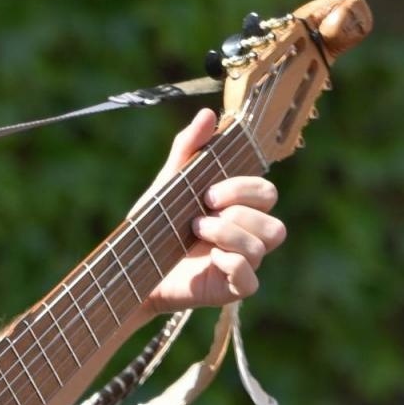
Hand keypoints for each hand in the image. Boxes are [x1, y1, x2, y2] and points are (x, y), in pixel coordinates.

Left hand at [143, 109, 284, 314]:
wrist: (129, 268)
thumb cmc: (153, 228)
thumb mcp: (167, 184)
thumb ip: (187, 149)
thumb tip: (208, 114)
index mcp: (237, 211)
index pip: (267, 194)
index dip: (243, 189)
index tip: (208, 192)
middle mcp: (246, 238)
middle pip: (274, 222)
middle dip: (238, 211)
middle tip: (201, 212)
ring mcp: (241, 265)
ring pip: (265, 245)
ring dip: (229, 233)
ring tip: (196, 232)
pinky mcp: (230, 290)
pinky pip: (251, 281)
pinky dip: (232, 264)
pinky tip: (207, 259)